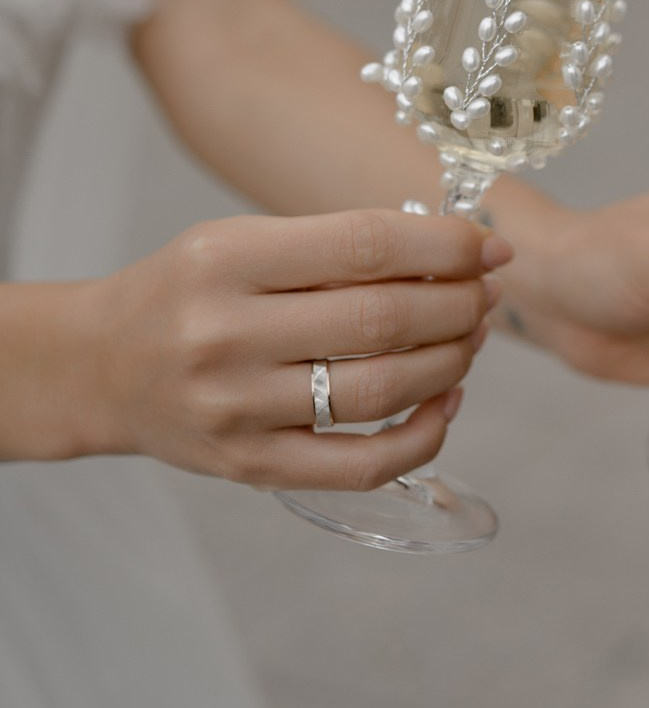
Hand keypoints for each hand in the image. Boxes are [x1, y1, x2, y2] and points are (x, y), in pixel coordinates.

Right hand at [84, 208, 509, 489]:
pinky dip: (422, 437)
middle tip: (484, 295)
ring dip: (449, 362)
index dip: (445, 246)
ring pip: (381, 392)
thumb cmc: (187, 292)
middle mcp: (228, 335)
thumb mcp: (240, 241)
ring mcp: (239, 409)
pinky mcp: (251, 467)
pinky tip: (444, 402)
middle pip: (382, 320)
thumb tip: (452, 250)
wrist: (99, 366)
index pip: (366, 246)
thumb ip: (333, 245)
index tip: (489, 246)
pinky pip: (361, 465)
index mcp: (227, 260)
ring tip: (469, 338)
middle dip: (457, 305)